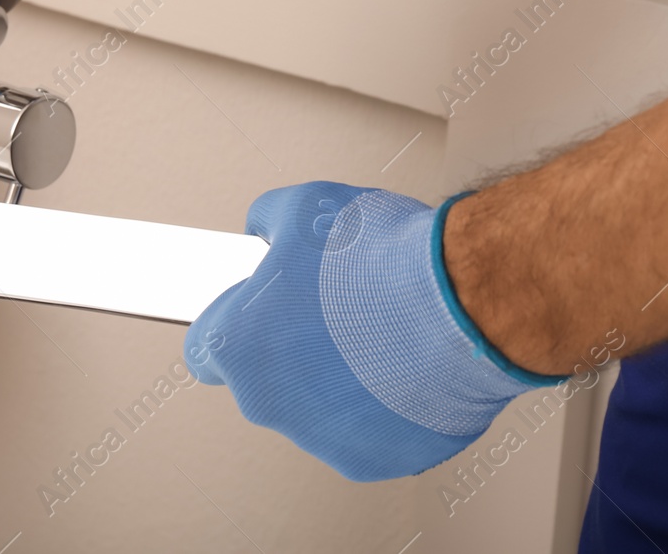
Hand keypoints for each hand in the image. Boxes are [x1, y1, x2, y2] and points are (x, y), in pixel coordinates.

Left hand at [184, 183, 556, 481]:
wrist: (462, 305)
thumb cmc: (383, 261)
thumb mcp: (305, 206)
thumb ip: (268, 221)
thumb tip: (262, 226)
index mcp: (240, 346)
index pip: (204, 350)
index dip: (233, 326)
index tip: (254, 314)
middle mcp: (271, 403)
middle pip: (266, 381)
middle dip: (292, 351)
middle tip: (334, 312)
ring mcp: (323, 439)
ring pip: (318, 410)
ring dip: (339, 380)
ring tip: (381, 332)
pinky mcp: (376, 460)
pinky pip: (369, 432)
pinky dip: (384, 406)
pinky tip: (408, 366)